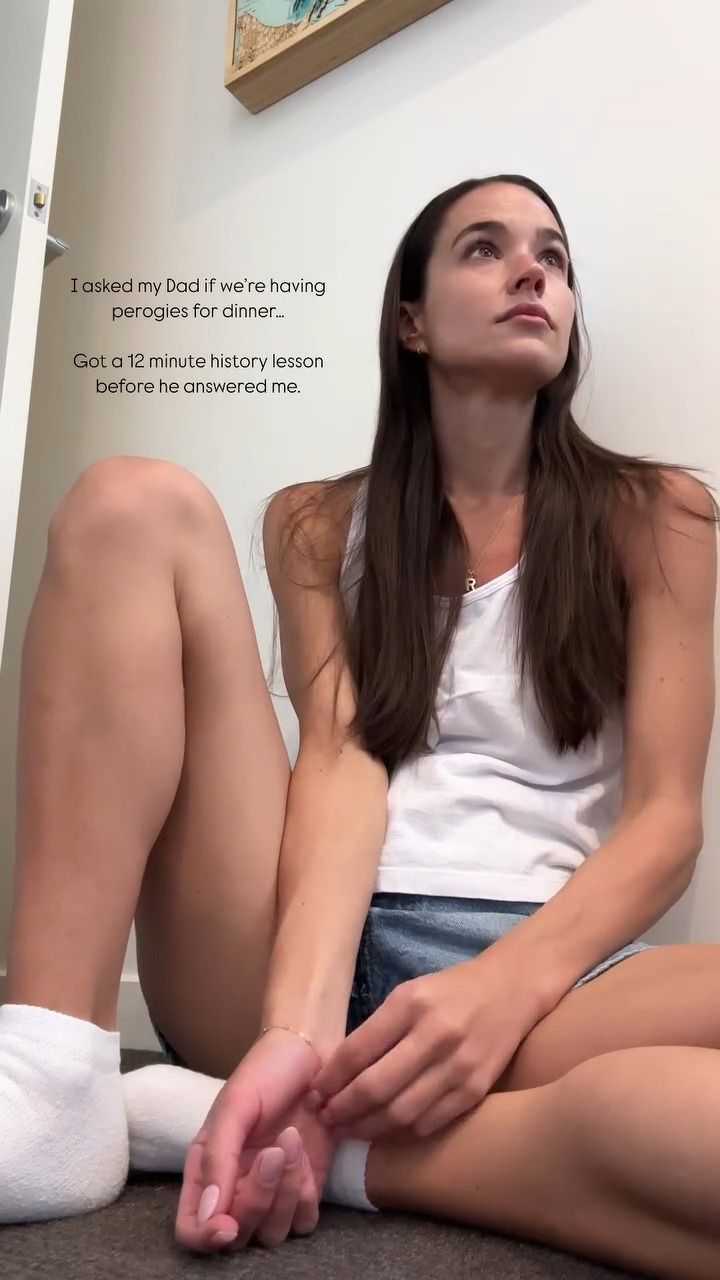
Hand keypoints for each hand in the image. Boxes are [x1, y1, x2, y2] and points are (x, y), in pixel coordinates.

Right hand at [174, 1027, 339, 1252]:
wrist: (313, 1054)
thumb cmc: (265, 1072)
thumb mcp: (234, 1106)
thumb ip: (217, 1158)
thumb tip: (209, 1214)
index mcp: (206, 1171)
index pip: (192, 1229)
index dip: (205, 1238)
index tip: (228, 1225)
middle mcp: (236, 1190)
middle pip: (239, 1235)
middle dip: (258, 1197)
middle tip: (272, 1150)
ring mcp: (273, 1195)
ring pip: (273, 1233)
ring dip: (286, 1192)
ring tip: (292, 1142)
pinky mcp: (305, 1192)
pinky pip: (304, 1222)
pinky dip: (306, 1196)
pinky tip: (305, 1155)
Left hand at [307, 952, 543, 1140]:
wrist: (510, 989)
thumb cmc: (450, 990)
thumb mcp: (409, 993)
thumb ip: (378, 1029)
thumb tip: (339, 1072)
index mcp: (410, 1004)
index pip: (357, 1050)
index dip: (330, 1079)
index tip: (314, 1094)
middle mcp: (434, 1035)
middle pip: (376, 1087)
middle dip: (343, 1110)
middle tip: (325, 1121)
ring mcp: (458, 1065)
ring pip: (402, 1113)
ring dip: (368, 1128)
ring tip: (348, 1131)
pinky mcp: (477, 1088)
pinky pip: (430, 1122)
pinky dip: (402, 1132)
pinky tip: (385, 1131)